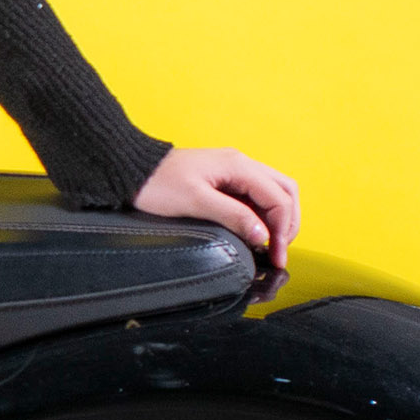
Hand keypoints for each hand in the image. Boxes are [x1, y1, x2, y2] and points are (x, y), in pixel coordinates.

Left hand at [134, 145, 299, 266]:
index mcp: (238, 166)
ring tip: (271, 243)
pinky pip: (255, 195)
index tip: (277, 255)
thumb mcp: (195, 202)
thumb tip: (262, 234)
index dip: (283, 229)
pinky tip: (255, 231)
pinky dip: (262, 214)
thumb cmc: (157, 183)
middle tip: (279, 251)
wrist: (131, 170)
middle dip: (288, 222)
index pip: (279, 198)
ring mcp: (234, 171)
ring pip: (274, 192)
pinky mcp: (224, 179)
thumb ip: (233, 216)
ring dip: (278, 217)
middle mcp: (241, 164)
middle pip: (284, 192)